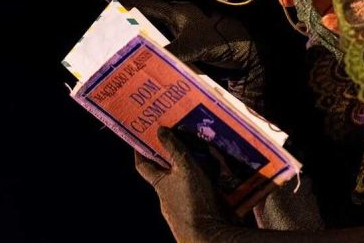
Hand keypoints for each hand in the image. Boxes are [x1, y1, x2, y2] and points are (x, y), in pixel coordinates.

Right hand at [101, 0, 265, 110]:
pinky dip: (156, 66)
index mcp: (180, 13)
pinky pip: (168, 59)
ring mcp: (186, 40)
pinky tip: (145, 77)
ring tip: (119, 61)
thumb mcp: (195, 46)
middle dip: (128, 30)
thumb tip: (145, 65)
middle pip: (148, 25)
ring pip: (157, 44)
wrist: (255, 58)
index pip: (146, 4)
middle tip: (105, 38)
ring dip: (142, 52)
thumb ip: (170, 54)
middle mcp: (180, 24)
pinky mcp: (193, 57)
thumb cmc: (228, 42)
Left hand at [135, 127, 237, 242]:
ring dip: (196, 172)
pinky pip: (201, 194)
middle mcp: (167, 197)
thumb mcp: (185, 168)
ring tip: (212, 156)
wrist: (207, 235)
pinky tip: (223, 178)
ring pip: (186, 184)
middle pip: (167, 174)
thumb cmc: (193, 200)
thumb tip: (160, 131)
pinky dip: (209, 185)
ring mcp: (183, 206)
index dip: (140, 152)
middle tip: (185, 140)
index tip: (140, 139)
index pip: (143, 165)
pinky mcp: (199, 212)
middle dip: (174, 159)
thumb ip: (175, 149)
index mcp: (160, 185)